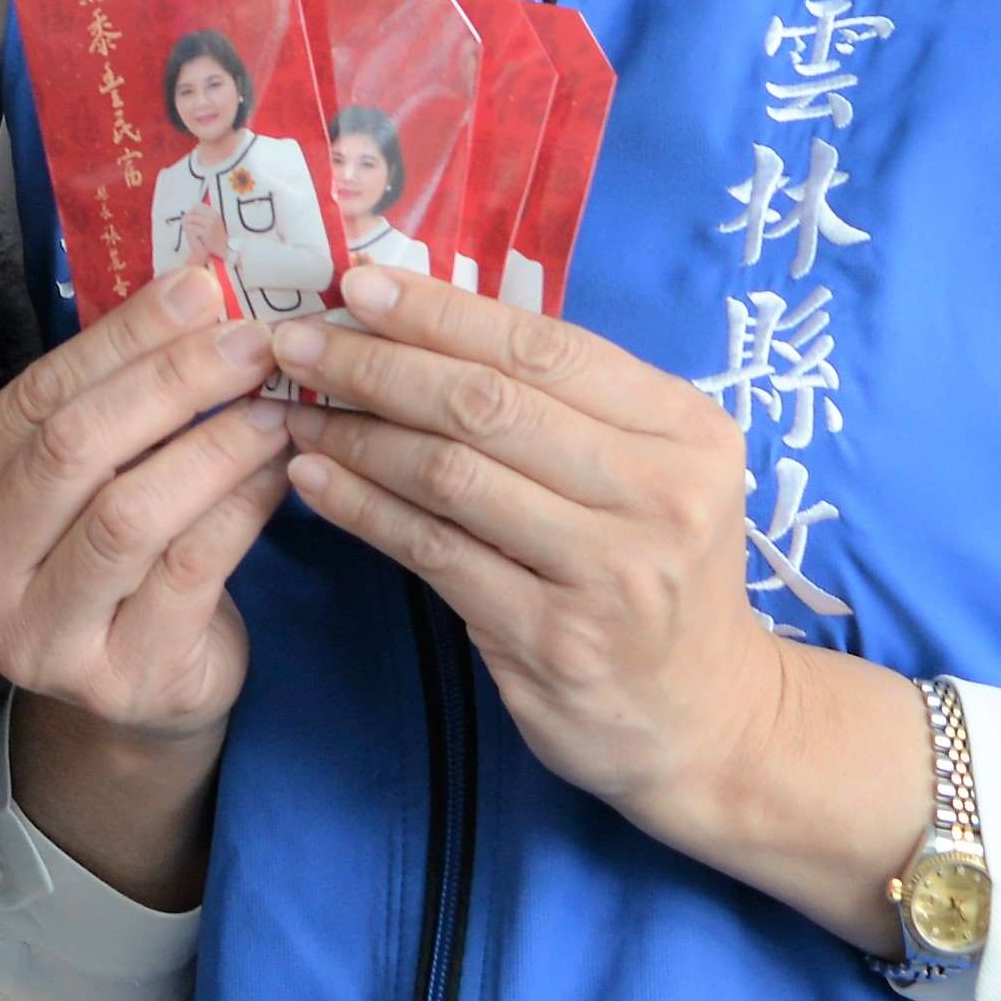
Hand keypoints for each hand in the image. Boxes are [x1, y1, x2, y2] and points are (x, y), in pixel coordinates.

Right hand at [0, 266, 283, 750]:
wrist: (136, 689)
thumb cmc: (104, 555)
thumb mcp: (81, 477)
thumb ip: (110, 397)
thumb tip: (196, 292)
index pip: (33, 399)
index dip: (120, 339)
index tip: (198, 291)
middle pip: (74, 451)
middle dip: (171, 384)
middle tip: (251, 344)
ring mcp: (40, 640)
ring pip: (129, 515)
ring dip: (212, 447)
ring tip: (272, 408)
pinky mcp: (119, 681)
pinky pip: (188, 572)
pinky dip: (239, 510)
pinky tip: (276, 474)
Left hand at [268, 262, 925, 946]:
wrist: (704, 718)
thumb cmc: (658, 569)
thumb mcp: (652, 470)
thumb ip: (567, 404)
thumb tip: (423, 318)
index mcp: (687, 429)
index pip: (545, 346)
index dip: (442, 310)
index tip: (358, 282)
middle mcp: (660, 495)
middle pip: (489, 405)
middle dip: (379, 363)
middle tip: (299, 341)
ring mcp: (608, 574)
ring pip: (452, 475)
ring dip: (359, 434)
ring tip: (296, 407)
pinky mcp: (552, 641)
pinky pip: (434, 553)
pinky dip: (363, 509)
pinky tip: (315, 480)